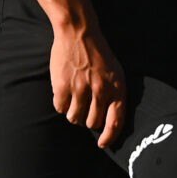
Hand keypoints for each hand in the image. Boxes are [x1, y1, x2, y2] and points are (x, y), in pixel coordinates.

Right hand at [50, 17, 128, 148]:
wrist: (79, 33)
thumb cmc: (99, 55)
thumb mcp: (116, 73)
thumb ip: (114, 95)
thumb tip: (111, 121)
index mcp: (117, 88)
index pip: (116, 121)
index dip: (109, 136)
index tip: (103, 144)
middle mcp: (100, 91)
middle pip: (92, 122)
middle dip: (87, 120)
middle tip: (84, 109)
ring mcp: (81, 89)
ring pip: (75, 118)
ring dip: (73, 114)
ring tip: (74, 101)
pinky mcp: (63, 86)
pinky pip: (60, 108)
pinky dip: (61, 104)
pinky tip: (63, 92)